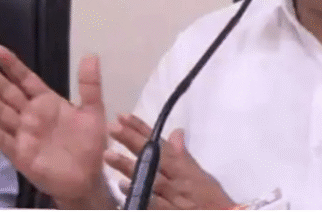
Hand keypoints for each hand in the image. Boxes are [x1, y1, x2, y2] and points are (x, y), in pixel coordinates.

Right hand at [0, 45, 111, 207]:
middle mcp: (31, 115)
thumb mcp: (93, 111)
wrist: (87, 177)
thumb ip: (90, 85)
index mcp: (48, 103)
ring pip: (0, 112)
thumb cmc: (90, 144)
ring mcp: (23, 133)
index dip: (13, 65)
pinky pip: (0, 138)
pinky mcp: (19, 152)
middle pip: (8, 93)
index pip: (26, 80)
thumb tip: (91, 55)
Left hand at [106, 113, 235, 208]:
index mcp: (185, 168)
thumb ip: (184, 156)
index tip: (124, 117)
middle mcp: (177, 179)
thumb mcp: (201, 176)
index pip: (161, 145)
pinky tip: (123, 187)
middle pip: (154, 157)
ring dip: (129, 166)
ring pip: (150, 178)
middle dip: (133, 141)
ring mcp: (172, 197)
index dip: (143, 130)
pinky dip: (139, 195)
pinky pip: (153, 203)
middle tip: (113, 127)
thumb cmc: (212, 200)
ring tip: (109, 154)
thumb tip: (175, 133)